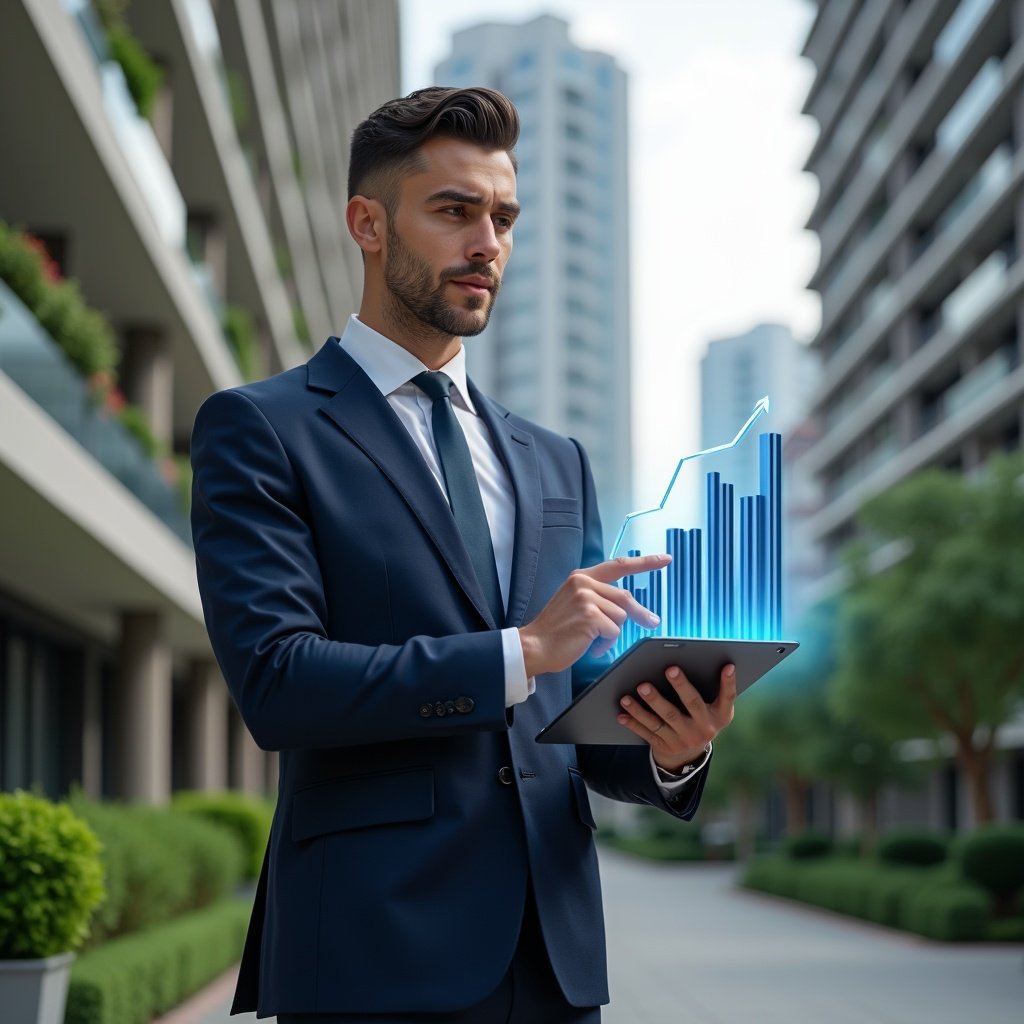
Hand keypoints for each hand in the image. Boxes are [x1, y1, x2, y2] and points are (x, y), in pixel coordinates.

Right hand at [518, 554, 668, 676]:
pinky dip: (606, 644)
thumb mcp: (575, 603)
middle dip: (641, 613)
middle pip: (625, 597)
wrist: (534, 646)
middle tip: (653, 622)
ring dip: (612, 634)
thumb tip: (630, 607)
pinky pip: (614, 632)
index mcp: (581, 577)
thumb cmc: (556, 630)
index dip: (644, 563)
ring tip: (593, 640)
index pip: (618, 565)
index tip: (664, 559)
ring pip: (621, 616)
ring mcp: (586, 598)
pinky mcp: (590, 616)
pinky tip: (591, 646)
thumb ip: (598, 597)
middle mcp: (583, 583)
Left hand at [617, 663, 736, 772]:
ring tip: (632, 693)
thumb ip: (712, 688)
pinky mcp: (666, 747)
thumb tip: (710, 661)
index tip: (727, 666)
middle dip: (681, 686)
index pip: (728, 697)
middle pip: (691, 705)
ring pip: (663, 720)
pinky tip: (622, 714)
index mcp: (719, 716)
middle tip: (668, 669)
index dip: (728, 682)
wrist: (689, 755)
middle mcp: (704, 729)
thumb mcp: (713, 708)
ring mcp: (684, 740)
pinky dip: (634, 723)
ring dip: (645, 707)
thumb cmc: (700, 718)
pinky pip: (647, 733)